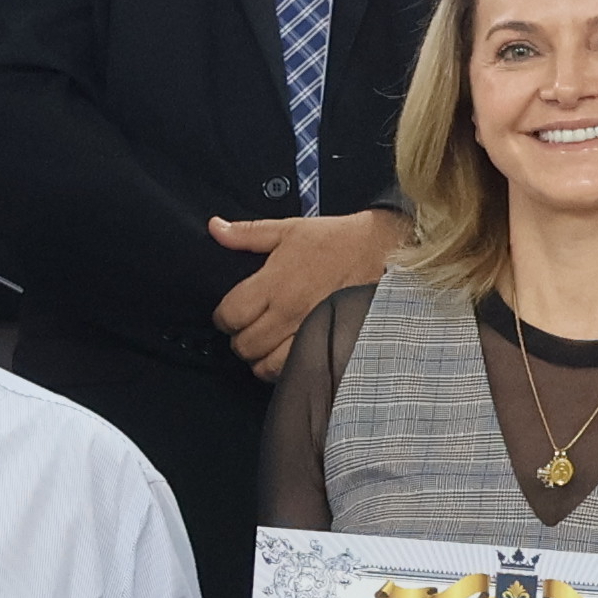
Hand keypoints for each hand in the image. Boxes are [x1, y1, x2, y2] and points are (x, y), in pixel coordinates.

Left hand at [203, 209, 405, 380]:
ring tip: (263, 347)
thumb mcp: (288, 229)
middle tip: (246, 330)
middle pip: (244, 346)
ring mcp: (308, 332)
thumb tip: (215, 228)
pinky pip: (296, 370)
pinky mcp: (328, 343)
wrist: (382, 252)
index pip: (230, 315)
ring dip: (259, 359)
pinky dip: (284, 369)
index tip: (229, 314)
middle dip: (239, 340)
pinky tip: (284, 356)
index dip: (222, 318)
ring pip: (267, 366)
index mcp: (273, 283)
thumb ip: (247, 234)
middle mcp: (288, 312)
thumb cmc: (336, 241)